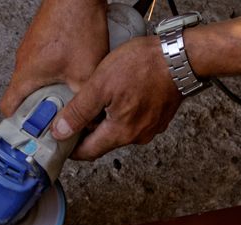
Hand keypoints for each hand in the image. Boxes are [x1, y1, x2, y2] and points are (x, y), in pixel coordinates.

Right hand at [0, 0, 107, 116]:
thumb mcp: (85, 73)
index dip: (18, 124)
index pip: (8, 109)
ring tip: (69, 93)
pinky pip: (43, 64)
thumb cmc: (75, 25)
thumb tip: (89, 119)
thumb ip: (84, 101)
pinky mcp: (41, 40)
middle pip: (23, 96)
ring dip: (49, 89)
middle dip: (40, 109)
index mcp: (25, 76)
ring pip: (34, 80)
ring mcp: (30, 50)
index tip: (32, 133)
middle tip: (57, 116)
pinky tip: (74, 70)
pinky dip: (54, 73)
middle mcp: (23, 63)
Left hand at [51, 35, 183, 160]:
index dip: (70, 147)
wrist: (181, 55)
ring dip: (104, 120)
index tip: (59, 138)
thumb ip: (78, 111)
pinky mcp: (158, 117)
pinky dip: (121, 113)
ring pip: (117, 131)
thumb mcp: (99, 85)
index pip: (87, 152)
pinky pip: (133, 121)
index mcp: (120, 133)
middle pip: (102, 142)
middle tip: (72, 114)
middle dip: (86, 131)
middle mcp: (137, 136)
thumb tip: (59, 132)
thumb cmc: (143, 65)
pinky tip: (117, 95)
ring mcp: (151, 128)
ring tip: (95, 100)